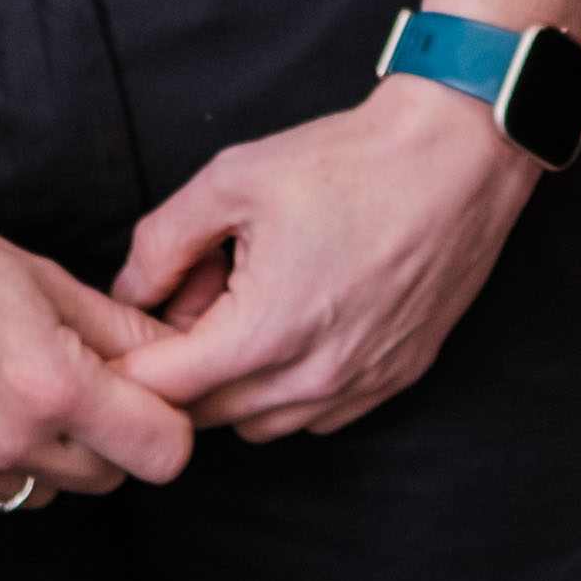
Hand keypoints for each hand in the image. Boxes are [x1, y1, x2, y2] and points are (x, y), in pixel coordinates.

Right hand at [0, 192, 198, 534]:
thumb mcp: (46, 279)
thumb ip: (120, 331)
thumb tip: (179, 354)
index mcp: (55, 385)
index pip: (161, 452)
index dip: (164, 424)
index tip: (145, 402)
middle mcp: (9, 439)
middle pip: (104, 477)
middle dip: (104, 437)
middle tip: (72, 387)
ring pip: (40, 494)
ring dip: (40, 458)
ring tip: (6, 395)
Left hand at [110, 75, 541, 438]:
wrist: (459, 155)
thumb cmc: (350, 161)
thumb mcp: (232, 179)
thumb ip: (161, 242)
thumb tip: (128, 292)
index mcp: (265, 333)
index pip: (162, 389)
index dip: (129, 361)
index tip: (120, 333)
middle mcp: (314, 377)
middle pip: (206, 415)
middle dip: (180, 371)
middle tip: (188, 303)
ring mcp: (360, 384)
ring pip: (261, 425)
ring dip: (235, 387)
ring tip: (245, 312)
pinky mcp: (396, 378)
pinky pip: (317, 416)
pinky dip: (289, 390)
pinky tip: (296, 326)